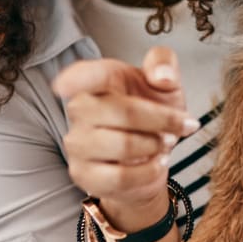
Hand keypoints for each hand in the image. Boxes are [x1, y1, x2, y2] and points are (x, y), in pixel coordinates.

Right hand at [52, 46, 196, 229]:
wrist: (152, 155)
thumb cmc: (152, 111)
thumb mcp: (165, 82)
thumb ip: (164, 63)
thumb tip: (163, 76)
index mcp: (98, 80)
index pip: (85, 76)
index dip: (73, 80)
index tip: (63, 86)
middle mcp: (80, 109)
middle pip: (124, 112)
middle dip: (162, 120)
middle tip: (179, 125)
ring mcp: (77, 143)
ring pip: (123, 146)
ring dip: (155, 146)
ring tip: (163, 144)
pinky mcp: (83, 174)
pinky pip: (119, 177)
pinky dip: (147, 172)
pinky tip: (154, 164)